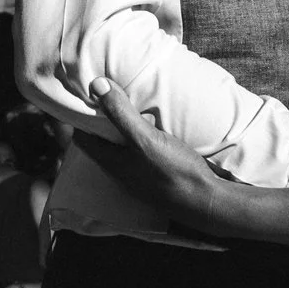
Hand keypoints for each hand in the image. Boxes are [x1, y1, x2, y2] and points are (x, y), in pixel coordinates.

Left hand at [69, 80, 238, 234]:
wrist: (206, 202)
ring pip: (121, 151)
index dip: (81, 119)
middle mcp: (121, 172)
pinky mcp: (156, 179)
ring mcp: (139, 178)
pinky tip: (153, 133)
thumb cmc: (174, 170)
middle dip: (102, 124)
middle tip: (109, 100)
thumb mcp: (145, 138)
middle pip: (101, 145)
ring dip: (122, 133)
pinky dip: (140, 143)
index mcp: (112, 162)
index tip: (88, 99)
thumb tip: (96, 85)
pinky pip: (140, 158)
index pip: (82, 139)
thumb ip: (120, 114)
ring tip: (130, 111)